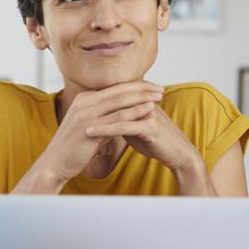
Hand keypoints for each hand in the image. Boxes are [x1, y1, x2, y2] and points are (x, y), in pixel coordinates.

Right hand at [37, 80, 164, 183]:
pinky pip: (118, 117)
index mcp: (83, 99)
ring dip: (142, 98)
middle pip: (119, 91)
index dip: (134, 86)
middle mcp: (84, 102)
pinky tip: (149, 110)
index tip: (151, 87)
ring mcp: (87, 113)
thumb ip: (101, 116)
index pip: (114, 88)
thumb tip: (118, 114)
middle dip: (142, 88)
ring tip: (159, 97)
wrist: (55, 163)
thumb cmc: (72, 147)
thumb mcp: (87, 125)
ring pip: (120, 101)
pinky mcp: (91, 127)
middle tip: (160, 88)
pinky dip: (135, 112)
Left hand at [83, 98, 203, 175]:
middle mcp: (144, 102)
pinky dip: (104, 129)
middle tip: (71, 110)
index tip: (76, 105)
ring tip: (75, 122)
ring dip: (95, 117)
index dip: (96, 99)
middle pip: (114, 99)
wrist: (178, 154)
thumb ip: (122, 119)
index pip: (115, 95)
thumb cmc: (157, 141)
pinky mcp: (149, 126)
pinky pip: (122, 126)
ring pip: (116, 112)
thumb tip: (106, 117)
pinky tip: (90, 133)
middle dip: (92, 105)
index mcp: (141, 100)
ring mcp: (147, 112)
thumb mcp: (136, 128)